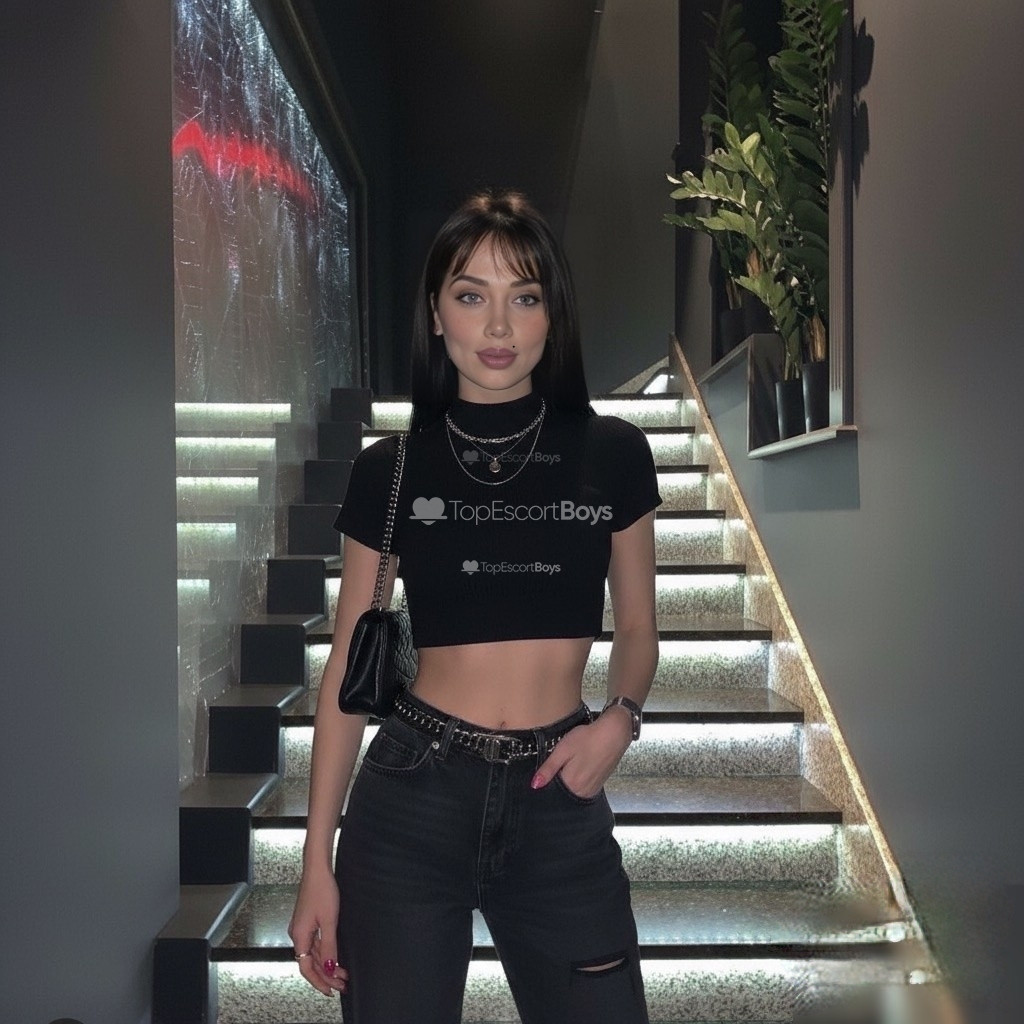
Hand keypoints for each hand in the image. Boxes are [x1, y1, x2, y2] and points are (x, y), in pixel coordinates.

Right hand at [288, 865, 347, 996]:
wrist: (317, 869)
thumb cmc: (322, 890)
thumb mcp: (329, 920)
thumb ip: (328, 945)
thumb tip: (328, 967)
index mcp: (300, 936)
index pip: (306, 968)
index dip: (318, 981)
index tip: (331, 990)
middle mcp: (298, 934)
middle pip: (309, 963)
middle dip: (326, 975)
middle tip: (342, 984)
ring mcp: (302, 928)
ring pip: (313, 954)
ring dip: (326, 965)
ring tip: (342, 974)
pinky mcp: (307, 921)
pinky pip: (314, 943)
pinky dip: (324, 952)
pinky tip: (334, 957)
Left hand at [530, 710, 632, 798]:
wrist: (614, 733)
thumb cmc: (588, 738)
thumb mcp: (563, 749)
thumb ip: (548, 769)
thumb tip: (534, 785)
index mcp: (571, 784)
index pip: (551, 793)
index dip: (545, 784)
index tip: (543, 774)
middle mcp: (583, 792)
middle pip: (562, 794)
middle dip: (555, 785)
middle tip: (556, 767)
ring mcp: (592, 789)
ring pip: (572, 792)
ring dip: (566, 784)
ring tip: (567, 766)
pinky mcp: (598, 785)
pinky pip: (582, 789)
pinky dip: (576, 783)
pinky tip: (577, 769)